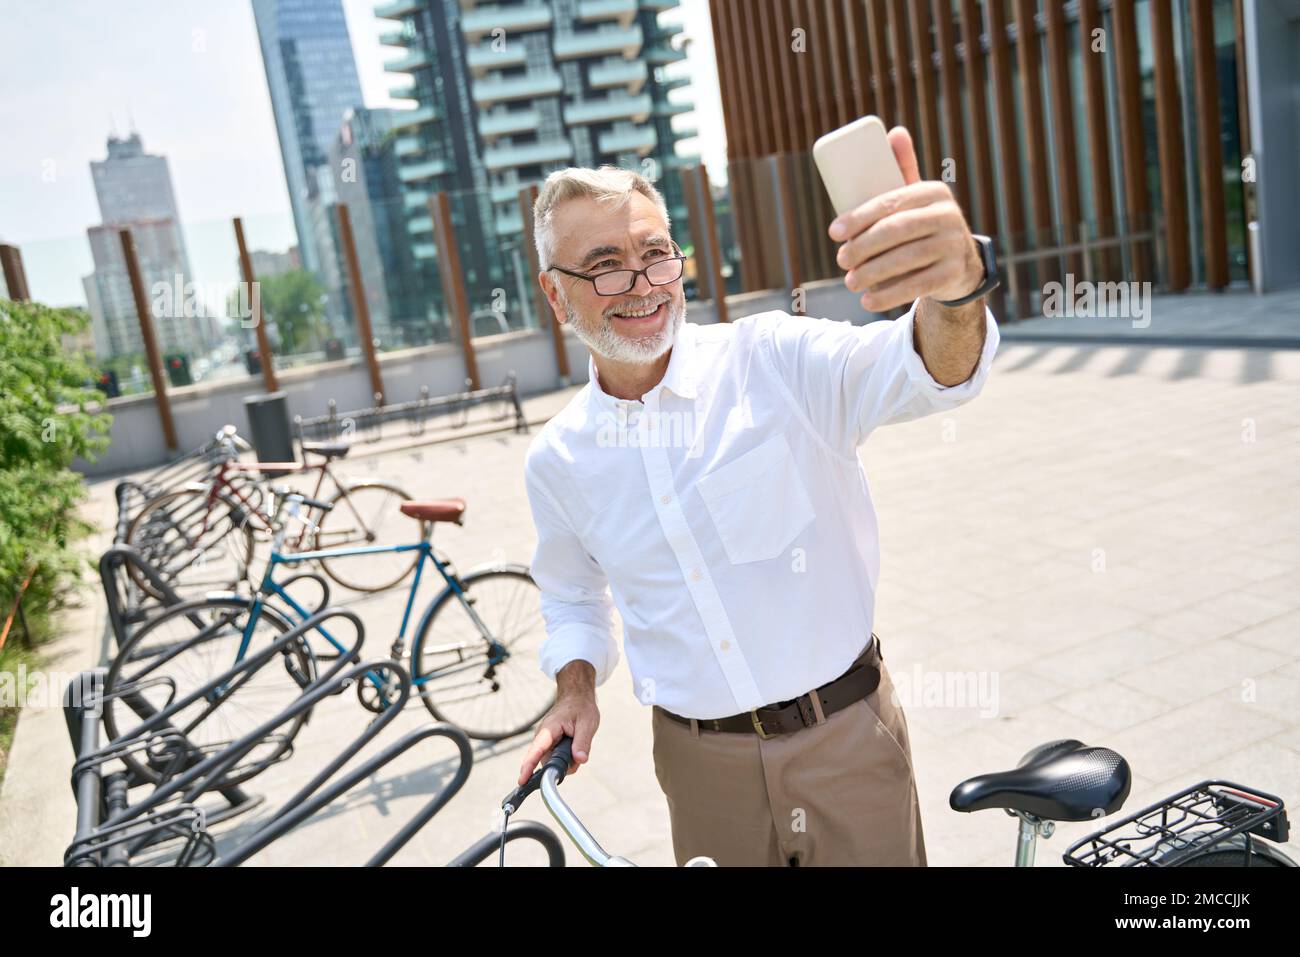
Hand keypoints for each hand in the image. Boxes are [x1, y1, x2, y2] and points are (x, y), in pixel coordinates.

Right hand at [516, 691, 599, 785]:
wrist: (576, 698)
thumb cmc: (580, 708)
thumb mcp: (587, 724)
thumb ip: (583, 743)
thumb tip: (580, 760)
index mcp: (549, 729)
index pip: (536, 750)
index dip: (528, 767)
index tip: (521, 781)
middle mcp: (542, 737)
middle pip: (546, 762)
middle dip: (562, 766)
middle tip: (578, 755)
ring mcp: (544, 742)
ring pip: (552, 762)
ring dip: (566, 761)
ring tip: (577, 746)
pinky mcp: (548, 746)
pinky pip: (555, 759)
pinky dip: (566, 758)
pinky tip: (574, 748)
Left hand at [828, 126, 983, 312]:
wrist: (959, 263)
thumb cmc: (923, 226)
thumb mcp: (915, 199)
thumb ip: (902, 170)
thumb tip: (894, 132)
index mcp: (933, 191)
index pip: (890, 202)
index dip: (859, 217)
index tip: (834, 232)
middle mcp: (948, 215)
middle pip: (896, 231)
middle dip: (862, 247)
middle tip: (840, 259)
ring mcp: (953, 245)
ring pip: (905, 260)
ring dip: (872, 273)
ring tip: (850, 282)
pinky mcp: (952, 273)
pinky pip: (916, 286)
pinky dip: (888, 295)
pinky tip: (868, 300)